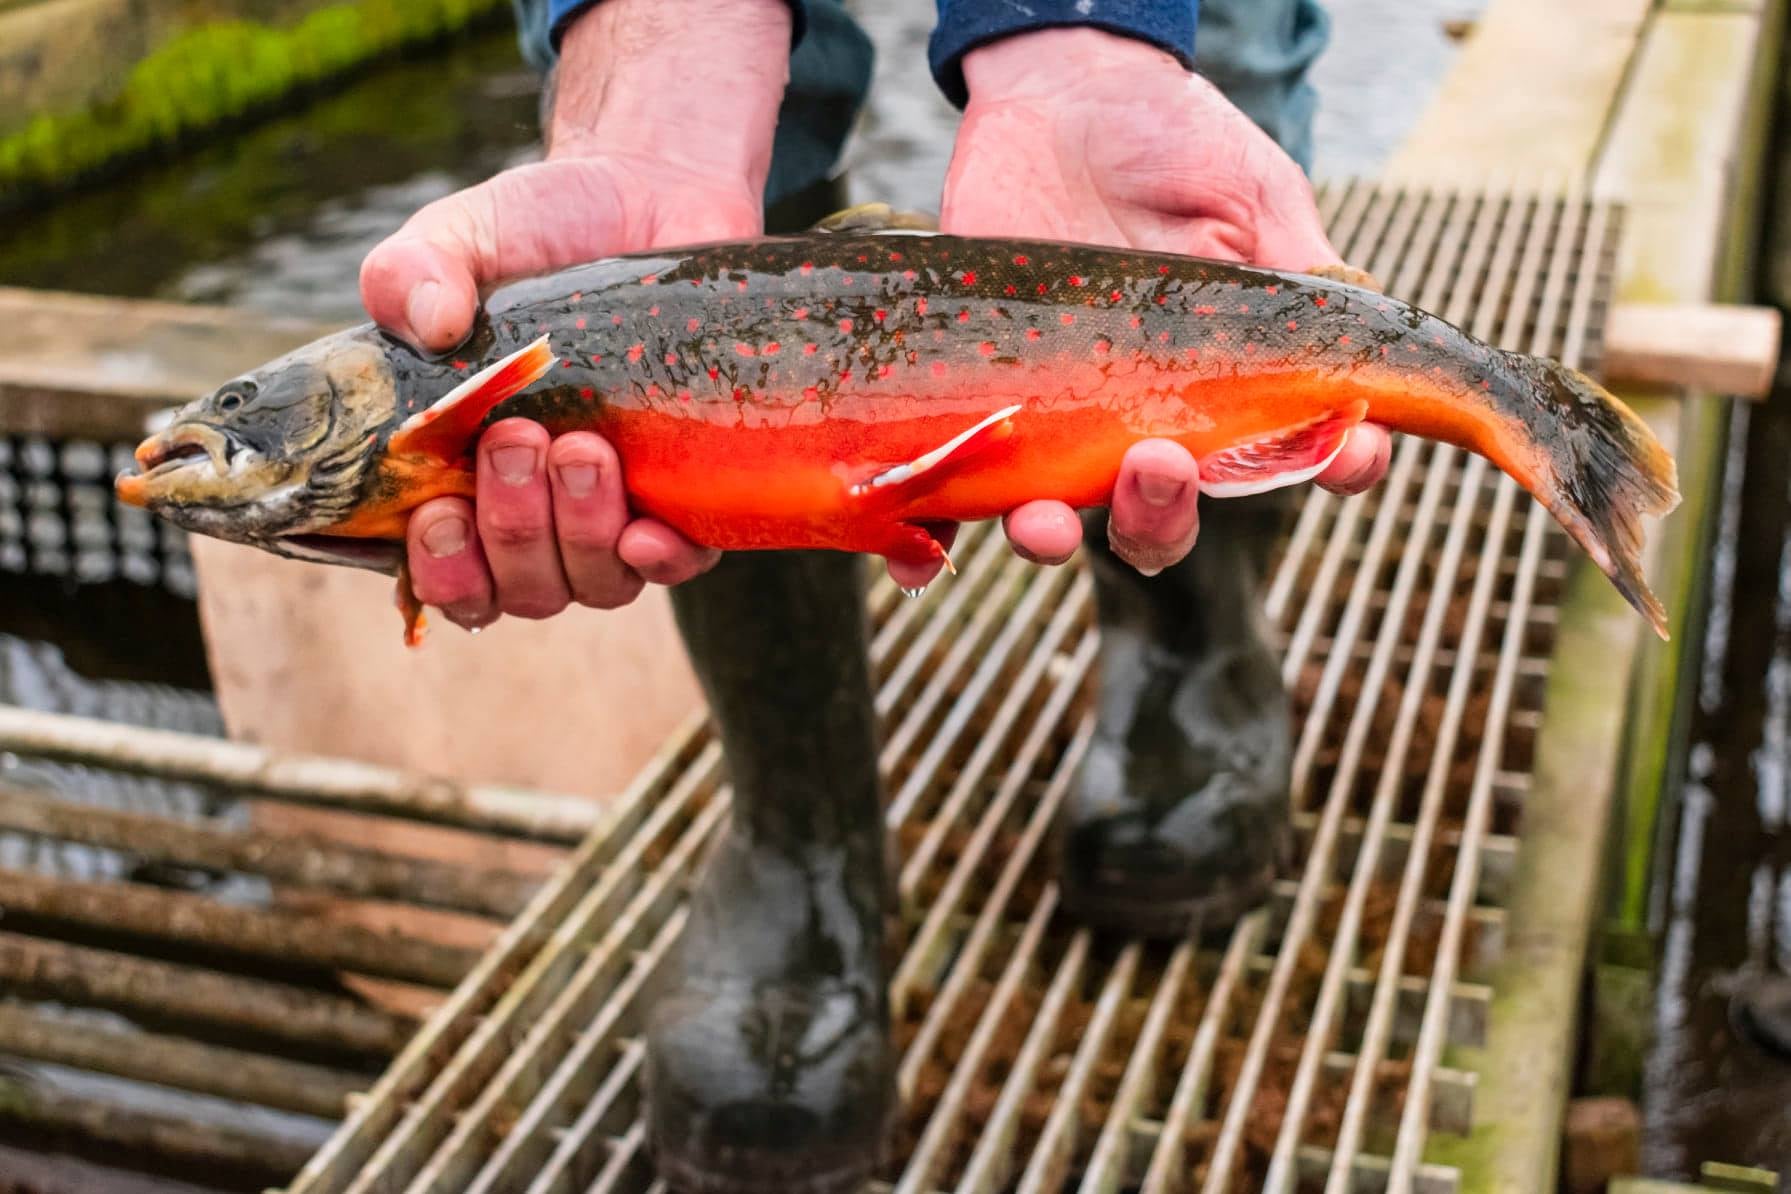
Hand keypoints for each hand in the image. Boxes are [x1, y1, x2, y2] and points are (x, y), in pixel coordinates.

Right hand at [361, 0, 789, 627]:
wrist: (648, 194)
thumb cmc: (540, 232)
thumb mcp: (461, 237)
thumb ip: (413, 271)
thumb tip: (428, 321)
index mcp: (463, 475)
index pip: (446, 574)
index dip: (444, 570)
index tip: (440, 513)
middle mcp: (540, 512)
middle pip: (523, 589)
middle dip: (513, 528)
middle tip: (518, 438)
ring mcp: (617, 509)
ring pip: (596, 583)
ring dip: (580, 532)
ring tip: (582, 447)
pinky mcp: (692, 491)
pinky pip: (682, 563)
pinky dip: (663, 561)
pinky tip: (648, 532)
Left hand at [917, 28, 1391, 586]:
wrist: (1068, 91)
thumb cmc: (1179, 146)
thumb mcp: (1257, 199)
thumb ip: (1299, 276)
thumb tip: (1356, 353)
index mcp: (1231, 385)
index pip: (1292, 454)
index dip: (1330, 467)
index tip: (1350, 452)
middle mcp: (1149, 416)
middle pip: (1165, 514)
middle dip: (1166, 512)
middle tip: (1165, 461)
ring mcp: (1061, 411)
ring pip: (1062, 515)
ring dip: (1061, 533)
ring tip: (1054, 519)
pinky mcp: (980, 393)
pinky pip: (962, 477)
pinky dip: (949, 521)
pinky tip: (942, 533)